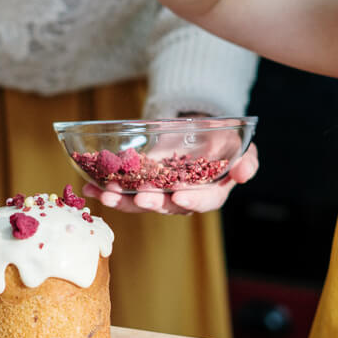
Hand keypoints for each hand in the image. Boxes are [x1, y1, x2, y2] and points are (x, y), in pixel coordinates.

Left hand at [83, 142, 258, 214]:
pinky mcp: (142, 185)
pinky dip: (108, 190)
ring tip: (105, 194)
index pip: (204, 202)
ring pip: (141, 202)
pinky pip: (125, 192)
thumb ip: (246, 160)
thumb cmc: (222, 141)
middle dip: (151, 202)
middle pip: (167, 206)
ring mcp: (160, 193)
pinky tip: (90, 188)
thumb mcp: (238, 145)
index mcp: (210, 193)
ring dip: (123, 200)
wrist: (198, 130)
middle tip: (139, 197)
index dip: (192, 200)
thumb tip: (243, 173)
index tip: (179, 195)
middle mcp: (183, 198)